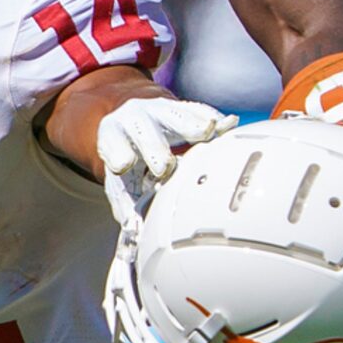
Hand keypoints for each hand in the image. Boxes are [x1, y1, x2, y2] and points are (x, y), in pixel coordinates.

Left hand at [95, 95, 236, 228]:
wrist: (130, 117)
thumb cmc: (127, 154)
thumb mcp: (119, 178)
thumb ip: (125, 205)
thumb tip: (135, 235)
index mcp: (114, 136)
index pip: (114, 145)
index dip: (119, 154)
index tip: (124, 165)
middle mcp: (135, 119)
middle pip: (145, 132)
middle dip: (155, 149)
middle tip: (165, 167)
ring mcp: (161, 110)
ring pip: (176, 116)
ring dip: (192, 125)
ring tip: (207, 131)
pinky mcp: (184, 107)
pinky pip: (201, 111)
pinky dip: (215, 119)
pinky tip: (228, 125)